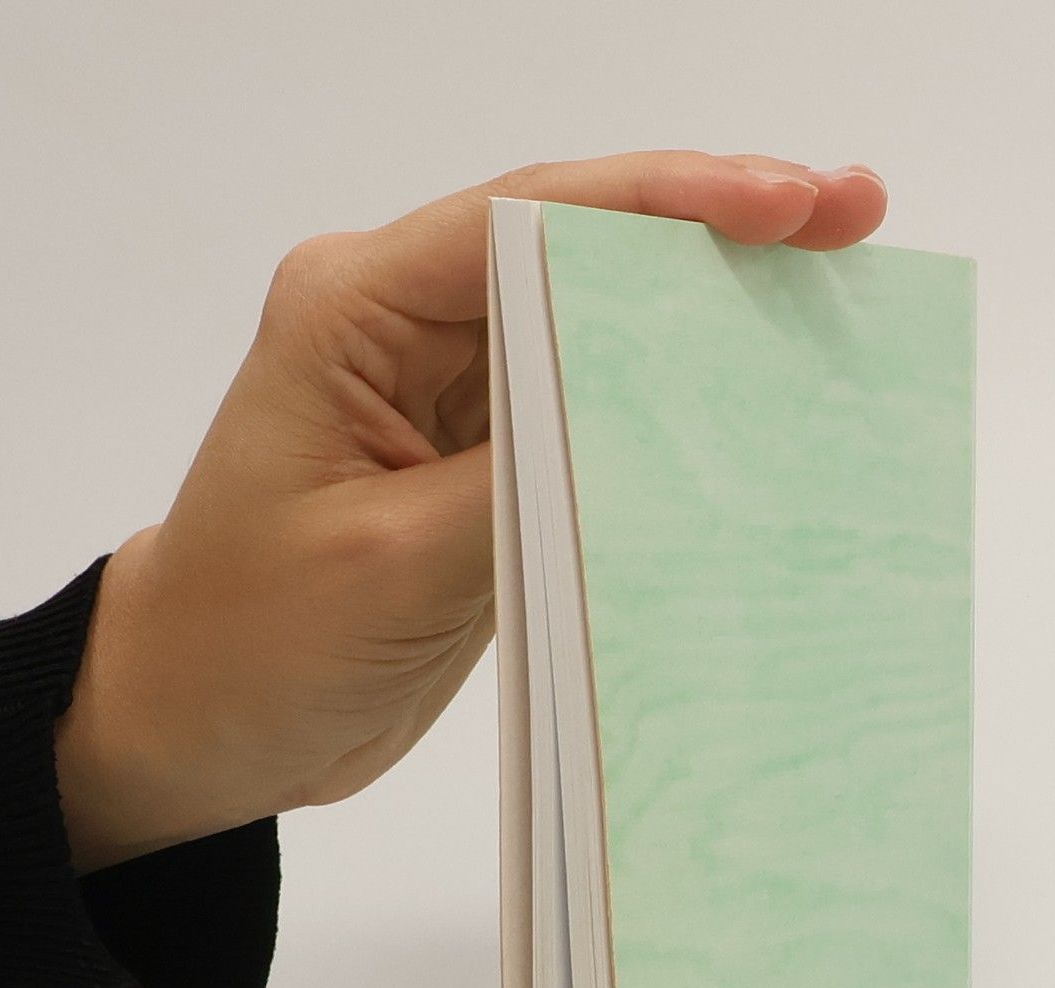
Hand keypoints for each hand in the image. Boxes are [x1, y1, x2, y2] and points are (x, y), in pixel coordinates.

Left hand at [56, 150, 887, 871]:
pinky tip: (761, 405)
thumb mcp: (393, 566)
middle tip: (852, 219)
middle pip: (583, 247)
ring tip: (835, 293)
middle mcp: (408, 327)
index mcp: (354, 309)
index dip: (668, 200)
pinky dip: (678, 411)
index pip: (529, 220)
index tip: (785, 204)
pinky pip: (597, 417)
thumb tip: (657, 428)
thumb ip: (525, 483)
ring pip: (603, 327)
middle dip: (717, 232)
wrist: (202, 720)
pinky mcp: (487, 465)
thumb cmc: (252, 640)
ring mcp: (454, 395)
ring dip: (711, 318)